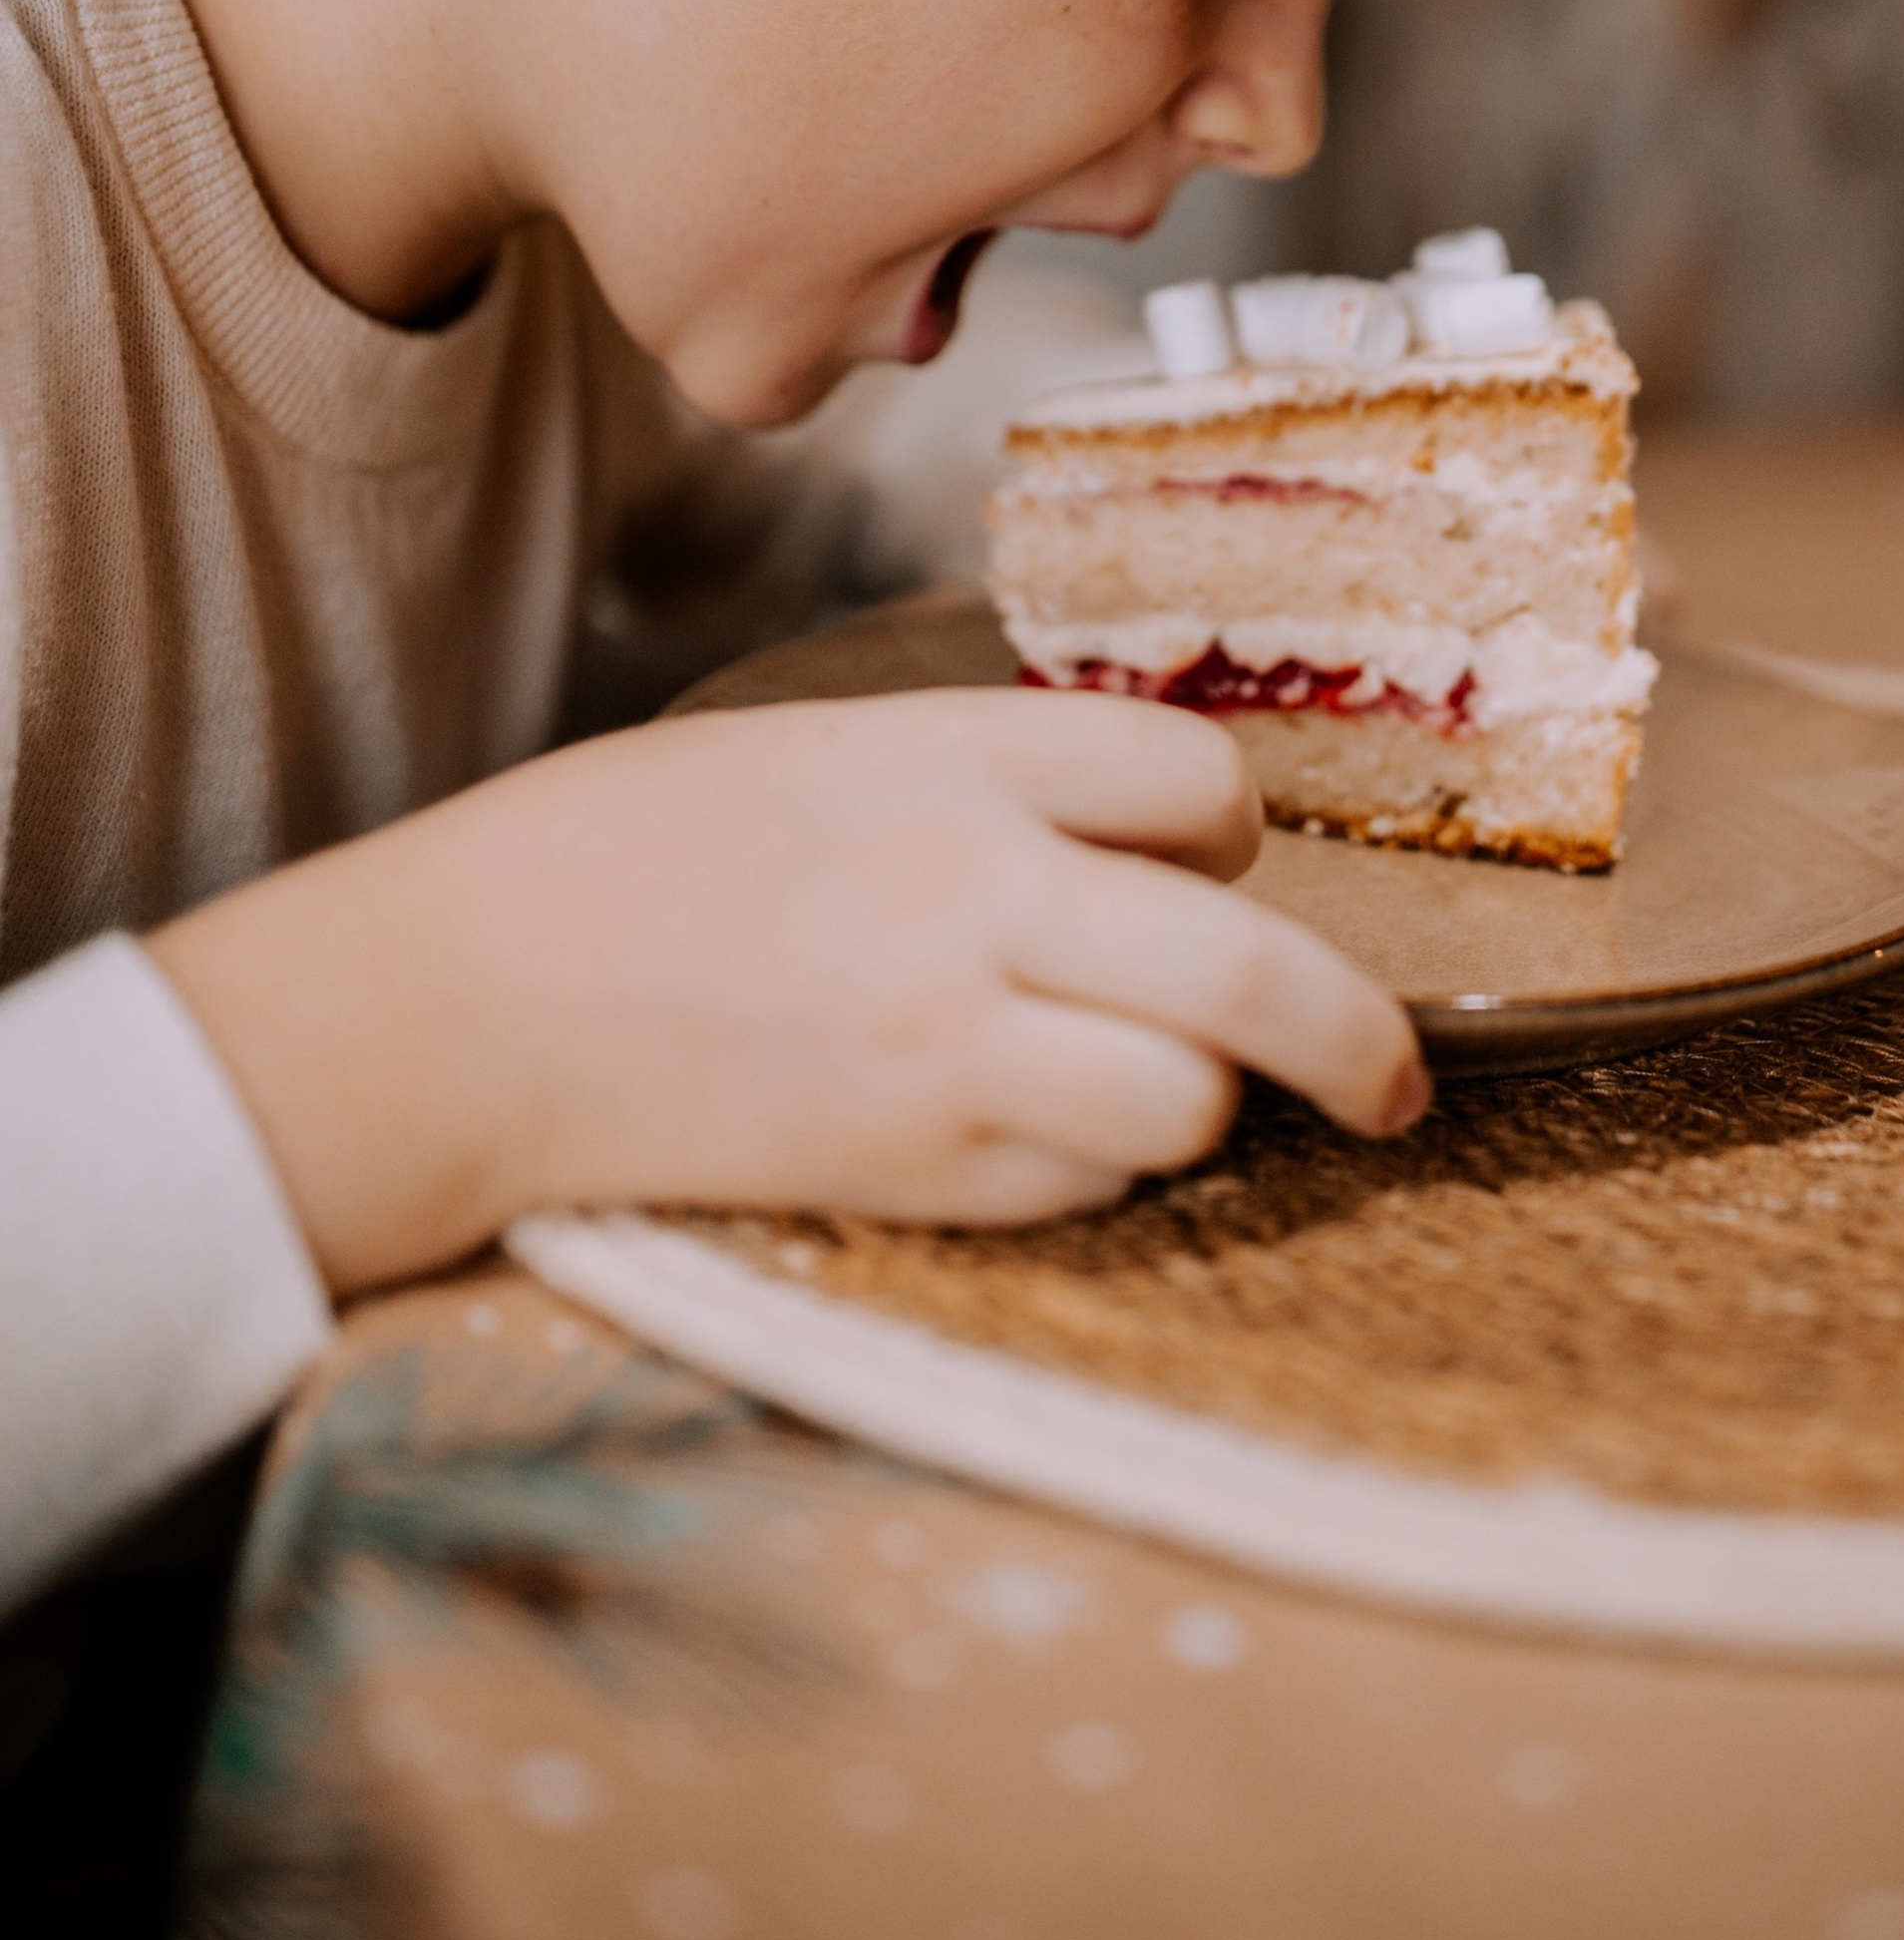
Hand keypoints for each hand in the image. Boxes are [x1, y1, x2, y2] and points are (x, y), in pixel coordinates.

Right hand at [151, 690, 1427, 1292]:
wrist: (472, 993)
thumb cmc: (643, 850)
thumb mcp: (834, 747)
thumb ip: (1001, 782)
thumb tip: (1170, 841)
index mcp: (953, 758)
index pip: (1202, 778)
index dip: (1235, 824)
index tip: (1221, 855)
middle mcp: (972, 895)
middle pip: (1256, 966)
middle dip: (1358, 1037)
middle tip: (1396, 1077)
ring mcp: (942, 1045)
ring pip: (1189, 1102)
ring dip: (1203, 1104)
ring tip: (1163, 1091)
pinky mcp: (903, 1173)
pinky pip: (1080, 1192)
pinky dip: (1090, 1173)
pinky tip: (1026, 1134)